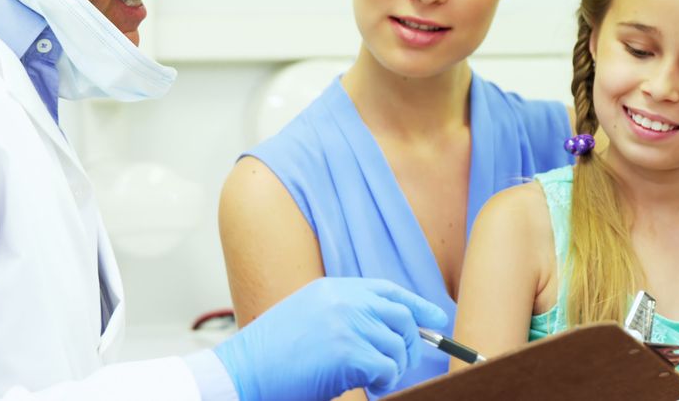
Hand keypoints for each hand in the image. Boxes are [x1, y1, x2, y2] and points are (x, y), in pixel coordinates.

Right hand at [214, 277, 446, 400]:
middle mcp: (342, 299)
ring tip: (375, 382)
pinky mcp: (348, 351)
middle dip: (410, 343)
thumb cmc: (272, 357)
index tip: (438, 319)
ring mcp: (346, 323)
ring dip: (393, 369)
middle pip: (401, 316)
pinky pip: (387, 368)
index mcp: (332, 289)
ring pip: (397, 346)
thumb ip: (344, 316)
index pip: (387, 290)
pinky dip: (385, 383)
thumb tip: (389, 332)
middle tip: (399, 366)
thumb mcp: (309, 319)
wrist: (240, 373)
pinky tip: (369, 389)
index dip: (417, 305)